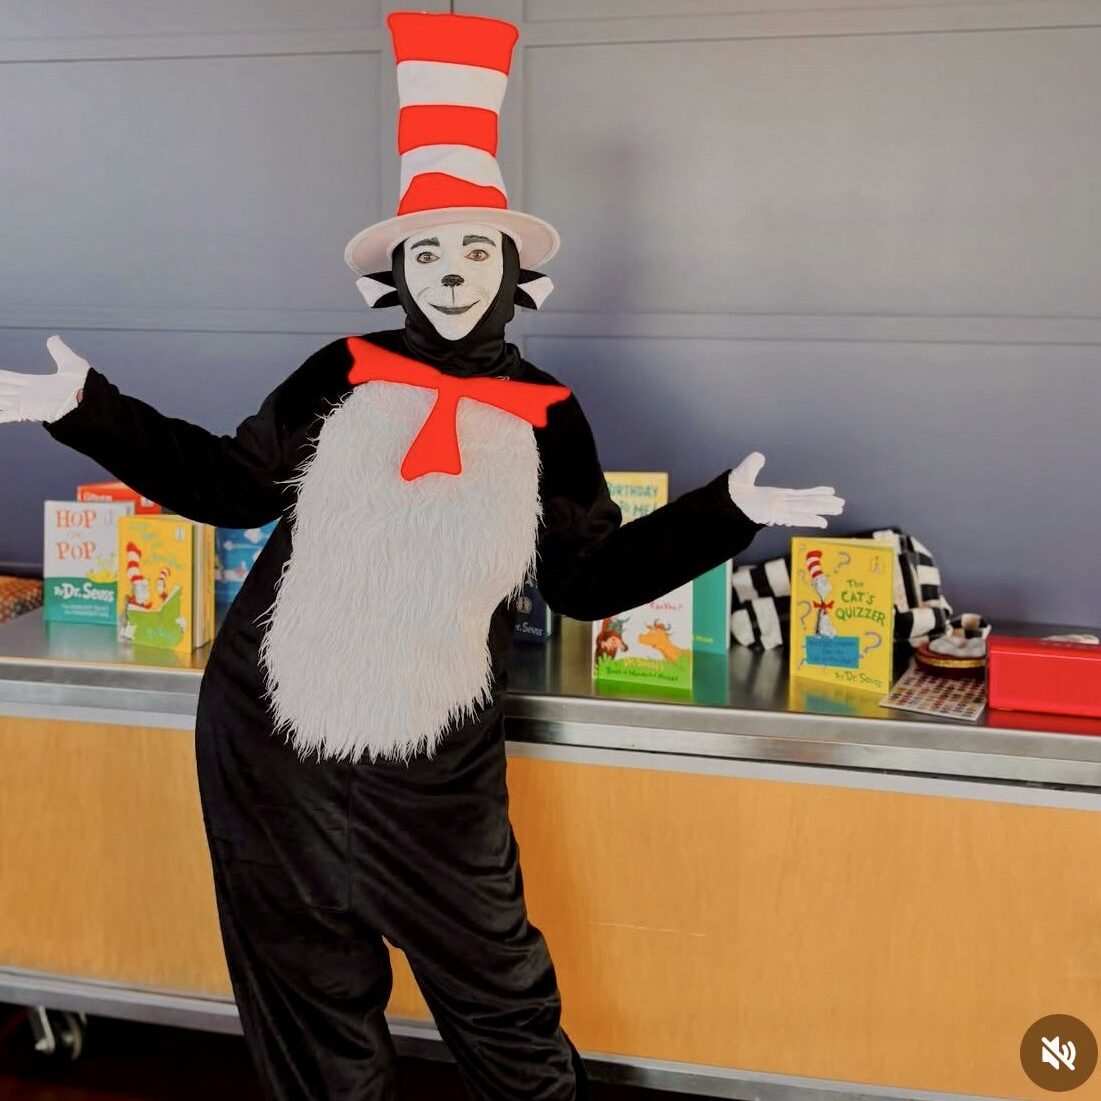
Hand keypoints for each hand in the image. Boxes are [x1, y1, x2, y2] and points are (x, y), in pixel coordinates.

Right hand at [0, 335, 89, 424]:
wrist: (92, 400)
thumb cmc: (85, 385)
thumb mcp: (70, 363)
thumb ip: (59, 351)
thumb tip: (52, 338)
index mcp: (35, 385)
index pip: (9, 379)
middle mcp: (27, 395)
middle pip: (1, 388)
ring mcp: (25, 404)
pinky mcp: (26, 412)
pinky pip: (5, 414)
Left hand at [727, 452, 844, 528]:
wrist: (721, 505)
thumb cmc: (729, 495)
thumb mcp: (743, 474)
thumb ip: (752, 465)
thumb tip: (759, 456)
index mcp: (775, 496)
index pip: (800, 495)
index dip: (815, 493)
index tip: (830, 492)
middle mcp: (780, 504)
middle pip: (807, 502)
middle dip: (824, 503)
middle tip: (842, 504)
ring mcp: (778, 510)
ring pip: (805, 509)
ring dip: (822, 510)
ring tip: (839, 510)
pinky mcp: (774, 516)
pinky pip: (795, 517)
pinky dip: (809, 519)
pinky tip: (822, 522)